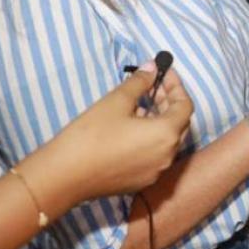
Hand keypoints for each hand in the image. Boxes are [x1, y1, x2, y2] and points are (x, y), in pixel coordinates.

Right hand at [50, 69, 193, 201]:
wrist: (64, 176)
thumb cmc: (91, 135)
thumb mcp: (116, 101)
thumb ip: (139, 82)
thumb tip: (152, 67)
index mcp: (166, 135)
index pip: (185, 106)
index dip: (176, 86)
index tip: (163, 72)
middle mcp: (168, 156)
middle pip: (179, 123)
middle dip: (168, 101)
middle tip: (150, 86)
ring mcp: (156, 171)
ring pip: (167, 140)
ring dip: (159, 119)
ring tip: (138, 105)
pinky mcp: (141, 181)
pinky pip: (155, 154)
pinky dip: (150, 138)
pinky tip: (130, 128)